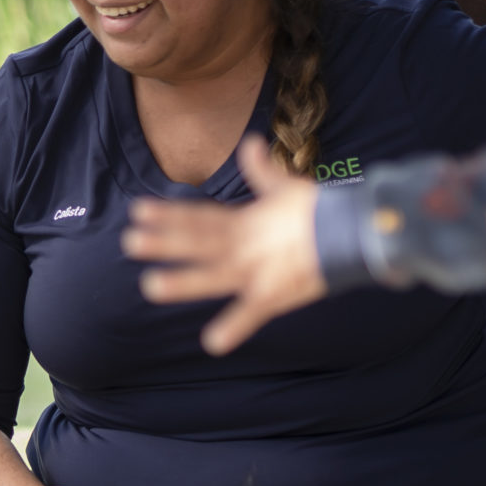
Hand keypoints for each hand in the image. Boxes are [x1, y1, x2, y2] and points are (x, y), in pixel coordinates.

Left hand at [123, 135, 326, 354]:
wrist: (356, 232)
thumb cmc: (319, 212)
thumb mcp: (287, 189)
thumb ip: (263, 171)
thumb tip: (251, 142)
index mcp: (244, 221)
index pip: (199, 217)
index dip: (169, 214)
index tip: (138, 211)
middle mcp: (244, 244)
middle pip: (198, 242)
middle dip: (164, 242)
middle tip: (128, 242)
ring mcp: (257, 270)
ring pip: (214, 276)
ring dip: (184, 282)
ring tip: (151, 287)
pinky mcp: (275, 293)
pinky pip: (252, 314)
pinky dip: (234, 328)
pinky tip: (212, 343)